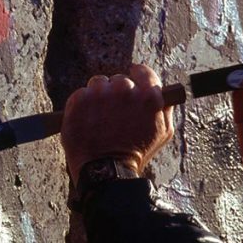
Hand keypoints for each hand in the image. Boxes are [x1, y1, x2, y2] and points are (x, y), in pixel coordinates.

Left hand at [61, 64, 173, 183]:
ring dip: (98, 96)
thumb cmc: (136, 154)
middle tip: (113, 113)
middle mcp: (124, 90)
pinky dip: (82, 104)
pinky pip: (80, 93)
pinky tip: (86, 119)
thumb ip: (164, 107)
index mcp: (148, 95)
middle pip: (119, 80)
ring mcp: (100, 94)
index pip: (143, 72)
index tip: (132, 82)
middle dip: (116, 93)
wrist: (106, 170)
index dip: (137, 77)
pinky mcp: (79, 101)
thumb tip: (161, 92)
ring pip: (98, 84)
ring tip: (98, 117)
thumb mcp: (163, 132)